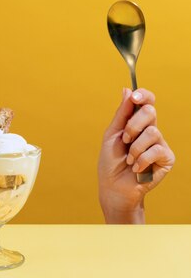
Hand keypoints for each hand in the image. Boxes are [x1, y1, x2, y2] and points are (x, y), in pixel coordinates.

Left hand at [98, 88, 174, 223]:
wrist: (114, 187)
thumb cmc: (111, 161)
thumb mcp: (112, 134)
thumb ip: (121, 114)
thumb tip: (127, 90)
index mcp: (137, 122)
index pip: (147, 101)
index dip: (143, 95)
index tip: (134, 97)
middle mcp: (151, 130)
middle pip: (150, 112)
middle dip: (133, 125)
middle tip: (125, 139)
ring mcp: (160, 144)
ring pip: (152, 132)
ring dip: (135, 147)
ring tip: (129, 159)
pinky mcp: (166, 158)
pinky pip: (156, 150)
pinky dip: (141, 159)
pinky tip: (136, 168)